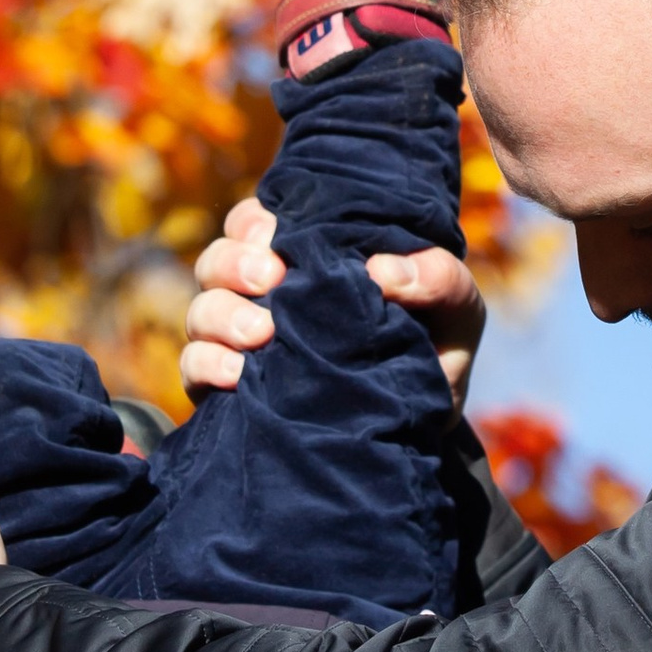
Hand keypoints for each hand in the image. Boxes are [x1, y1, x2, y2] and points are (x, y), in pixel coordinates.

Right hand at [179, 194, 487, 404]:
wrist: (425, 430)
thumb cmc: (436, 353)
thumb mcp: (457, 312)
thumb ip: (439, 280)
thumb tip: (382, 272)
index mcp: (309, 262)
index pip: (257, 222)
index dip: (255, 221)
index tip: (279, 236)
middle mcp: (267, 297)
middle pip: (218, 260)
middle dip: (234, 262)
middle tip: (271, 279)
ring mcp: (244, 342)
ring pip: (202, 310)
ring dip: (221, 313)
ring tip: (261, 335)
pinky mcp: (232, 389)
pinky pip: (195, 367)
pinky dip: (207, 363)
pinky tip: (238, 374)